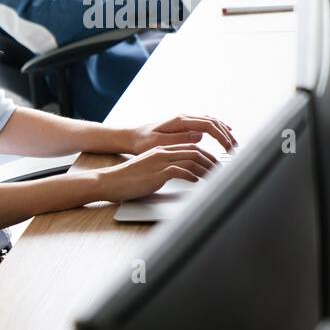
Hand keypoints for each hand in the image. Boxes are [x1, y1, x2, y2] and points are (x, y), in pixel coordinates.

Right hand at [95, 144, 220, 202]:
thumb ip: (164, 167)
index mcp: (160, 150)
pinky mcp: (157, 173)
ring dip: (205, 169)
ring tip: (213, 177)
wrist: (109, 181)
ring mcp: (160, 162)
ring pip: (191, 160)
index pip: (190, 148)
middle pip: (194, 152)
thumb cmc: (127, 179)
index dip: (206, 155)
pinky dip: (192, 176)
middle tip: (221, 171)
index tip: (215, 164)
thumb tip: (181, 173)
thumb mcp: (148, 169)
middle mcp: (162, 153)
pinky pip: (181, 171)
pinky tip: (196, 181)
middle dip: (211, 161)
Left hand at [126, 114, 236, 154]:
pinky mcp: (183, 125)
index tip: (228, 148)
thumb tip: (200, 136)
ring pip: (210, 121)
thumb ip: (179, 139)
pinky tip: (224, 134)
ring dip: (223, 131)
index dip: (221, 136)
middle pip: (212, 122)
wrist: (132, 137)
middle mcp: (184, 118)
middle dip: (226, 135)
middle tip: (235, 149)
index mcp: (179, 121)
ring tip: (233, 144)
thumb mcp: (159, 143)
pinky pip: (205, 123)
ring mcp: (184, 120)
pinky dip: (217, 128)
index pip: (208, 125)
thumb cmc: (143, 142)